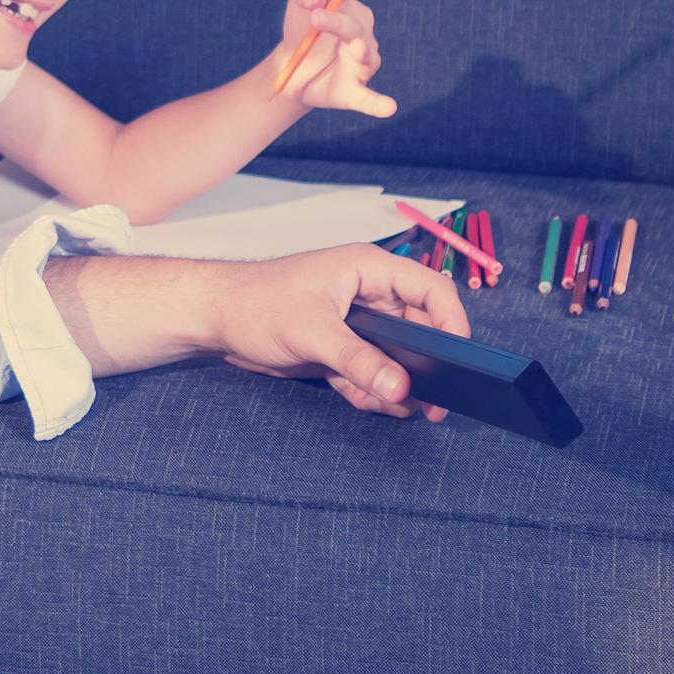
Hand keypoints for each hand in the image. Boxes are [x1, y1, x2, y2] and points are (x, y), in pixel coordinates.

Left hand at [205, 243, 467, 419]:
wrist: (213, 318)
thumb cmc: (253, 303)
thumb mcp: (310, 331)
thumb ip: (358, 360)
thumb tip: (401, 388)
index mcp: (368, 269)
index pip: (432, 289)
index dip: (452, 323)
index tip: (459, 360)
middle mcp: (369, 293)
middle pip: (421, 331)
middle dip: (425, 368)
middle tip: (432, 404)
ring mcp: (357, 323)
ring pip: (399, 359)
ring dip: (395, 385)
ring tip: (382, 403)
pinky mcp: (343, 348)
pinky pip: (374, 373)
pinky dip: (370, 391)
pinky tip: (356, 398)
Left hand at [274, 0, 392, 117]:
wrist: (288, 68)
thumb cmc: (301, 31)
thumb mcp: (298, 4)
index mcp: (354, 16)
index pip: (350, 8)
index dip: (333, 6)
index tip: (310, 4)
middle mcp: (364, 41)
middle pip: (357, 30)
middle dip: (338, 24)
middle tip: (316, 18)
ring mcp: (360, 68)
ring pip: (368, 60)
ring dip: (362, 55)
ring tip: (357, 48)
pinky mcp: (353, 93)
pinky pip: (368, 99)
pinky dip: (378, 104)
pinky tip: (388, 108)